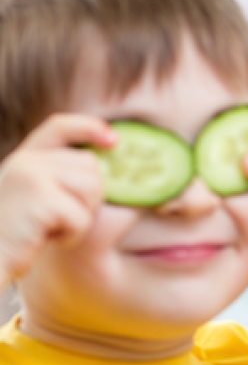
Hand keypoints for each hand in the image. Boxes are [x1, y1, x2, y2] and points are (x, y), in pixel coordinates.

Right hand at [0, 114, 112, 287]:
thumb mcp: (34, 197)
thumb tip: (106, 168)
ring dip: (82, 217)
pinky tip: (45, 238)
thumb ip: (58, 177)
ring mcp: (31, 175)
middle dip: (89, 196)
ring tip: (50, 227)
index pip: (60, 126)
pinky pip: (82, 217)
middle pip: (90, 166)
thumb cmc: (16, 236)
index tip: (113, 140)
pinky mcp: (39, 197)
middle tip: (58, 218)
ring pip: (92, 189)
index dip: (89, 128)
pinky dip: (72, 234)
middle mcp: (26, 160)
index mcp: (24, 158)